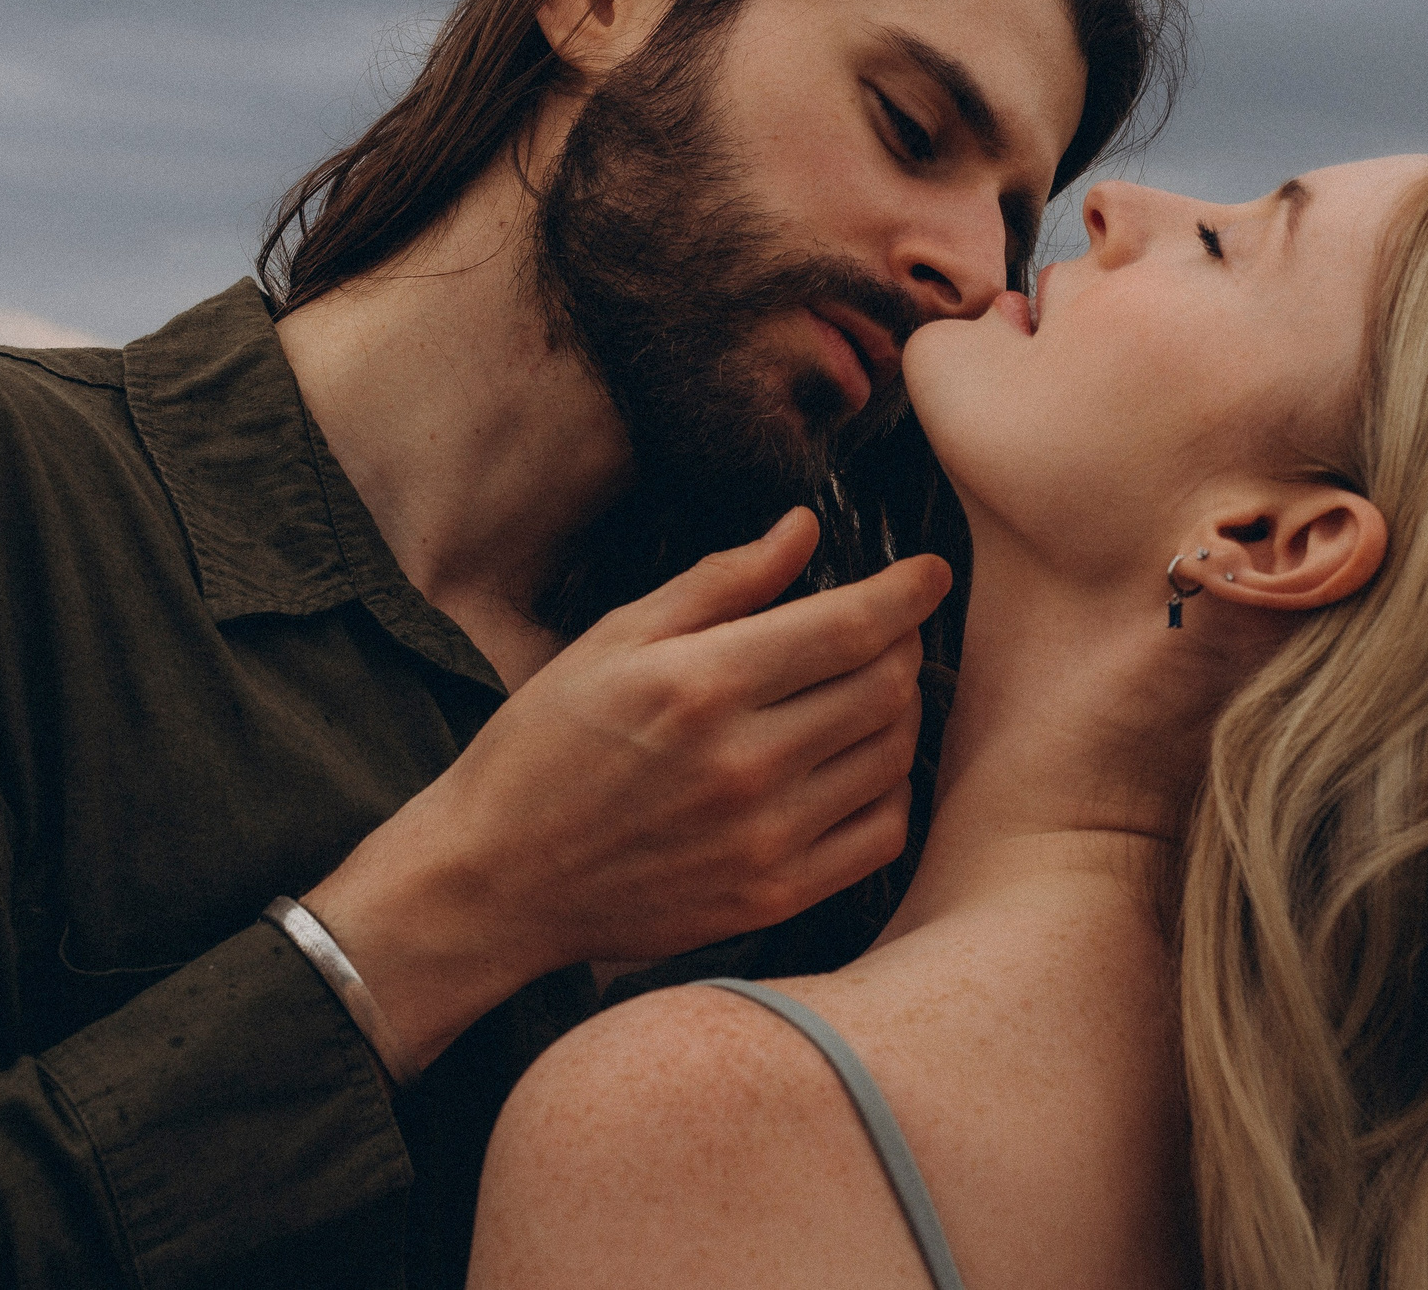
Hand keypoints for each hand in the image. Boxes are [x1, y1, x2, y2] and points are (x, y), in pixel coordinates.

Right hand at [300, 508, 949, 1072]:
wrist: (495, 880)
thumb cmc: (544, 747)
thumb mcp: (614, 642)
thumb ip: (719, 584)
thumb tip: (803, 530)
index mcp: (703, 685)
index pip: (851, 626)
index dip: (908, 592)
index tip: (932, 573)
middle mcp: (745, 764)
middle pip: (886, 687)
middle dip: (902, 644)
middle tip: (886, 631)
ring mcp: (765, 839)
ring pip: (893, 756)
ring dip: (901, 712)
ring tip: (871, 691)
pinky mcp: (773, 897)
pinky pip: (882, 834)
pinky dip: (891, 789)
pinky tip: (860, 765)